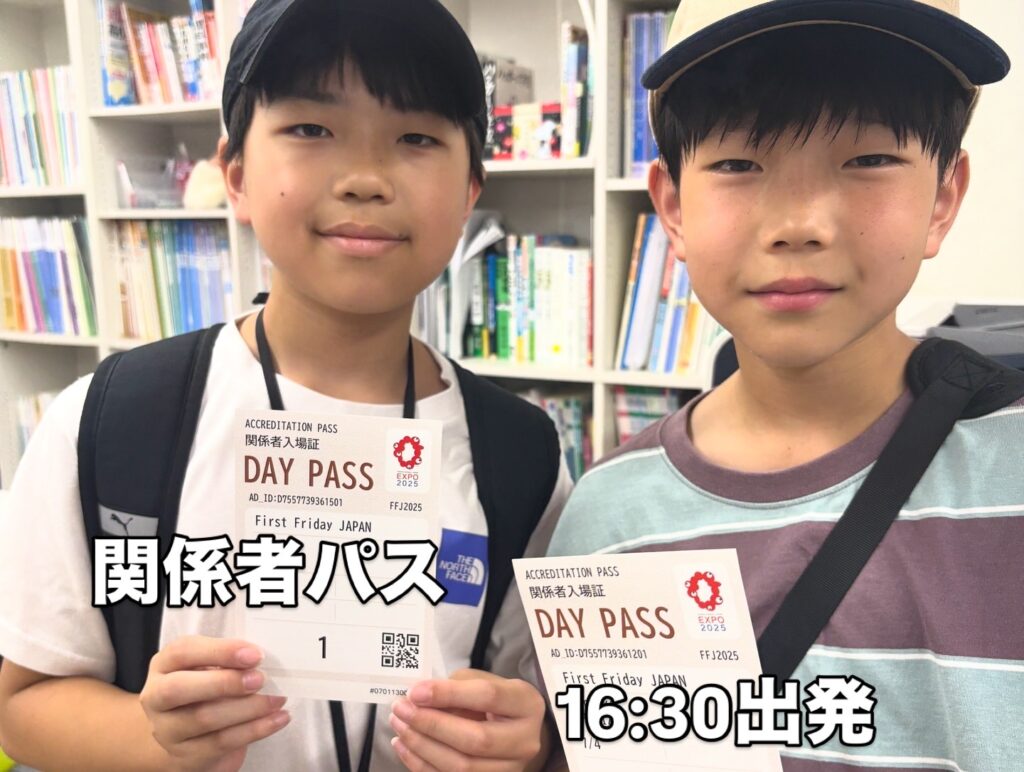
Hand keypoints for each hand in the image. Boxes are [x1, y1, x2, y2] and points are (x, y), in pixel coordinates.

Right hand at [139, 636, 289, 771]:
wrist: (188, 734)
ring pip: (204, 719)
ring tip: (277, 700)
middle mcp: (156, 697)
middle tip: (260, 679)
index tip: (254, 655)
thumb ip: (227, 659)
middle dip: (224, 682)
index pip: (183, 652)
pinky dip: (255, 729)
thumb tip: (258, 658)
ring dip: (247, 708)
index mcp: (164, 665)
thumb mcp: (209, 666)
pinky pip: (221, 742)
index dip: (220, 651)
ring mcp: (167, 730)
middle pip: (179, 689)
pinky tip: (278, 719)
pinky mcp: (185, 755)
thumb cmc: (205, 688)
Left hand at [389, 669, 548, 771]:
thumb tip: (419, 697)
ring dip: (422, 746)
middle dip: (431, 724)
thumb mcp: (485, 681)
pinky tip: (404, 746)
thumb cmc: (495, 701)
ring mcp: (509, 769)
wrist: (515, 732)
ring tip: (399, 725)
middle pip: (475, 739)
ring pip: (461, 766)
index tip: (416, 691)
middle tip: (402, 709)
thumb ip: (457, 686)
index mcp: (526, 704)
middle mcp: (524, 741)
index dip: (448, 694)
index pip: (488, 697)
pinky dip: (421, 764)